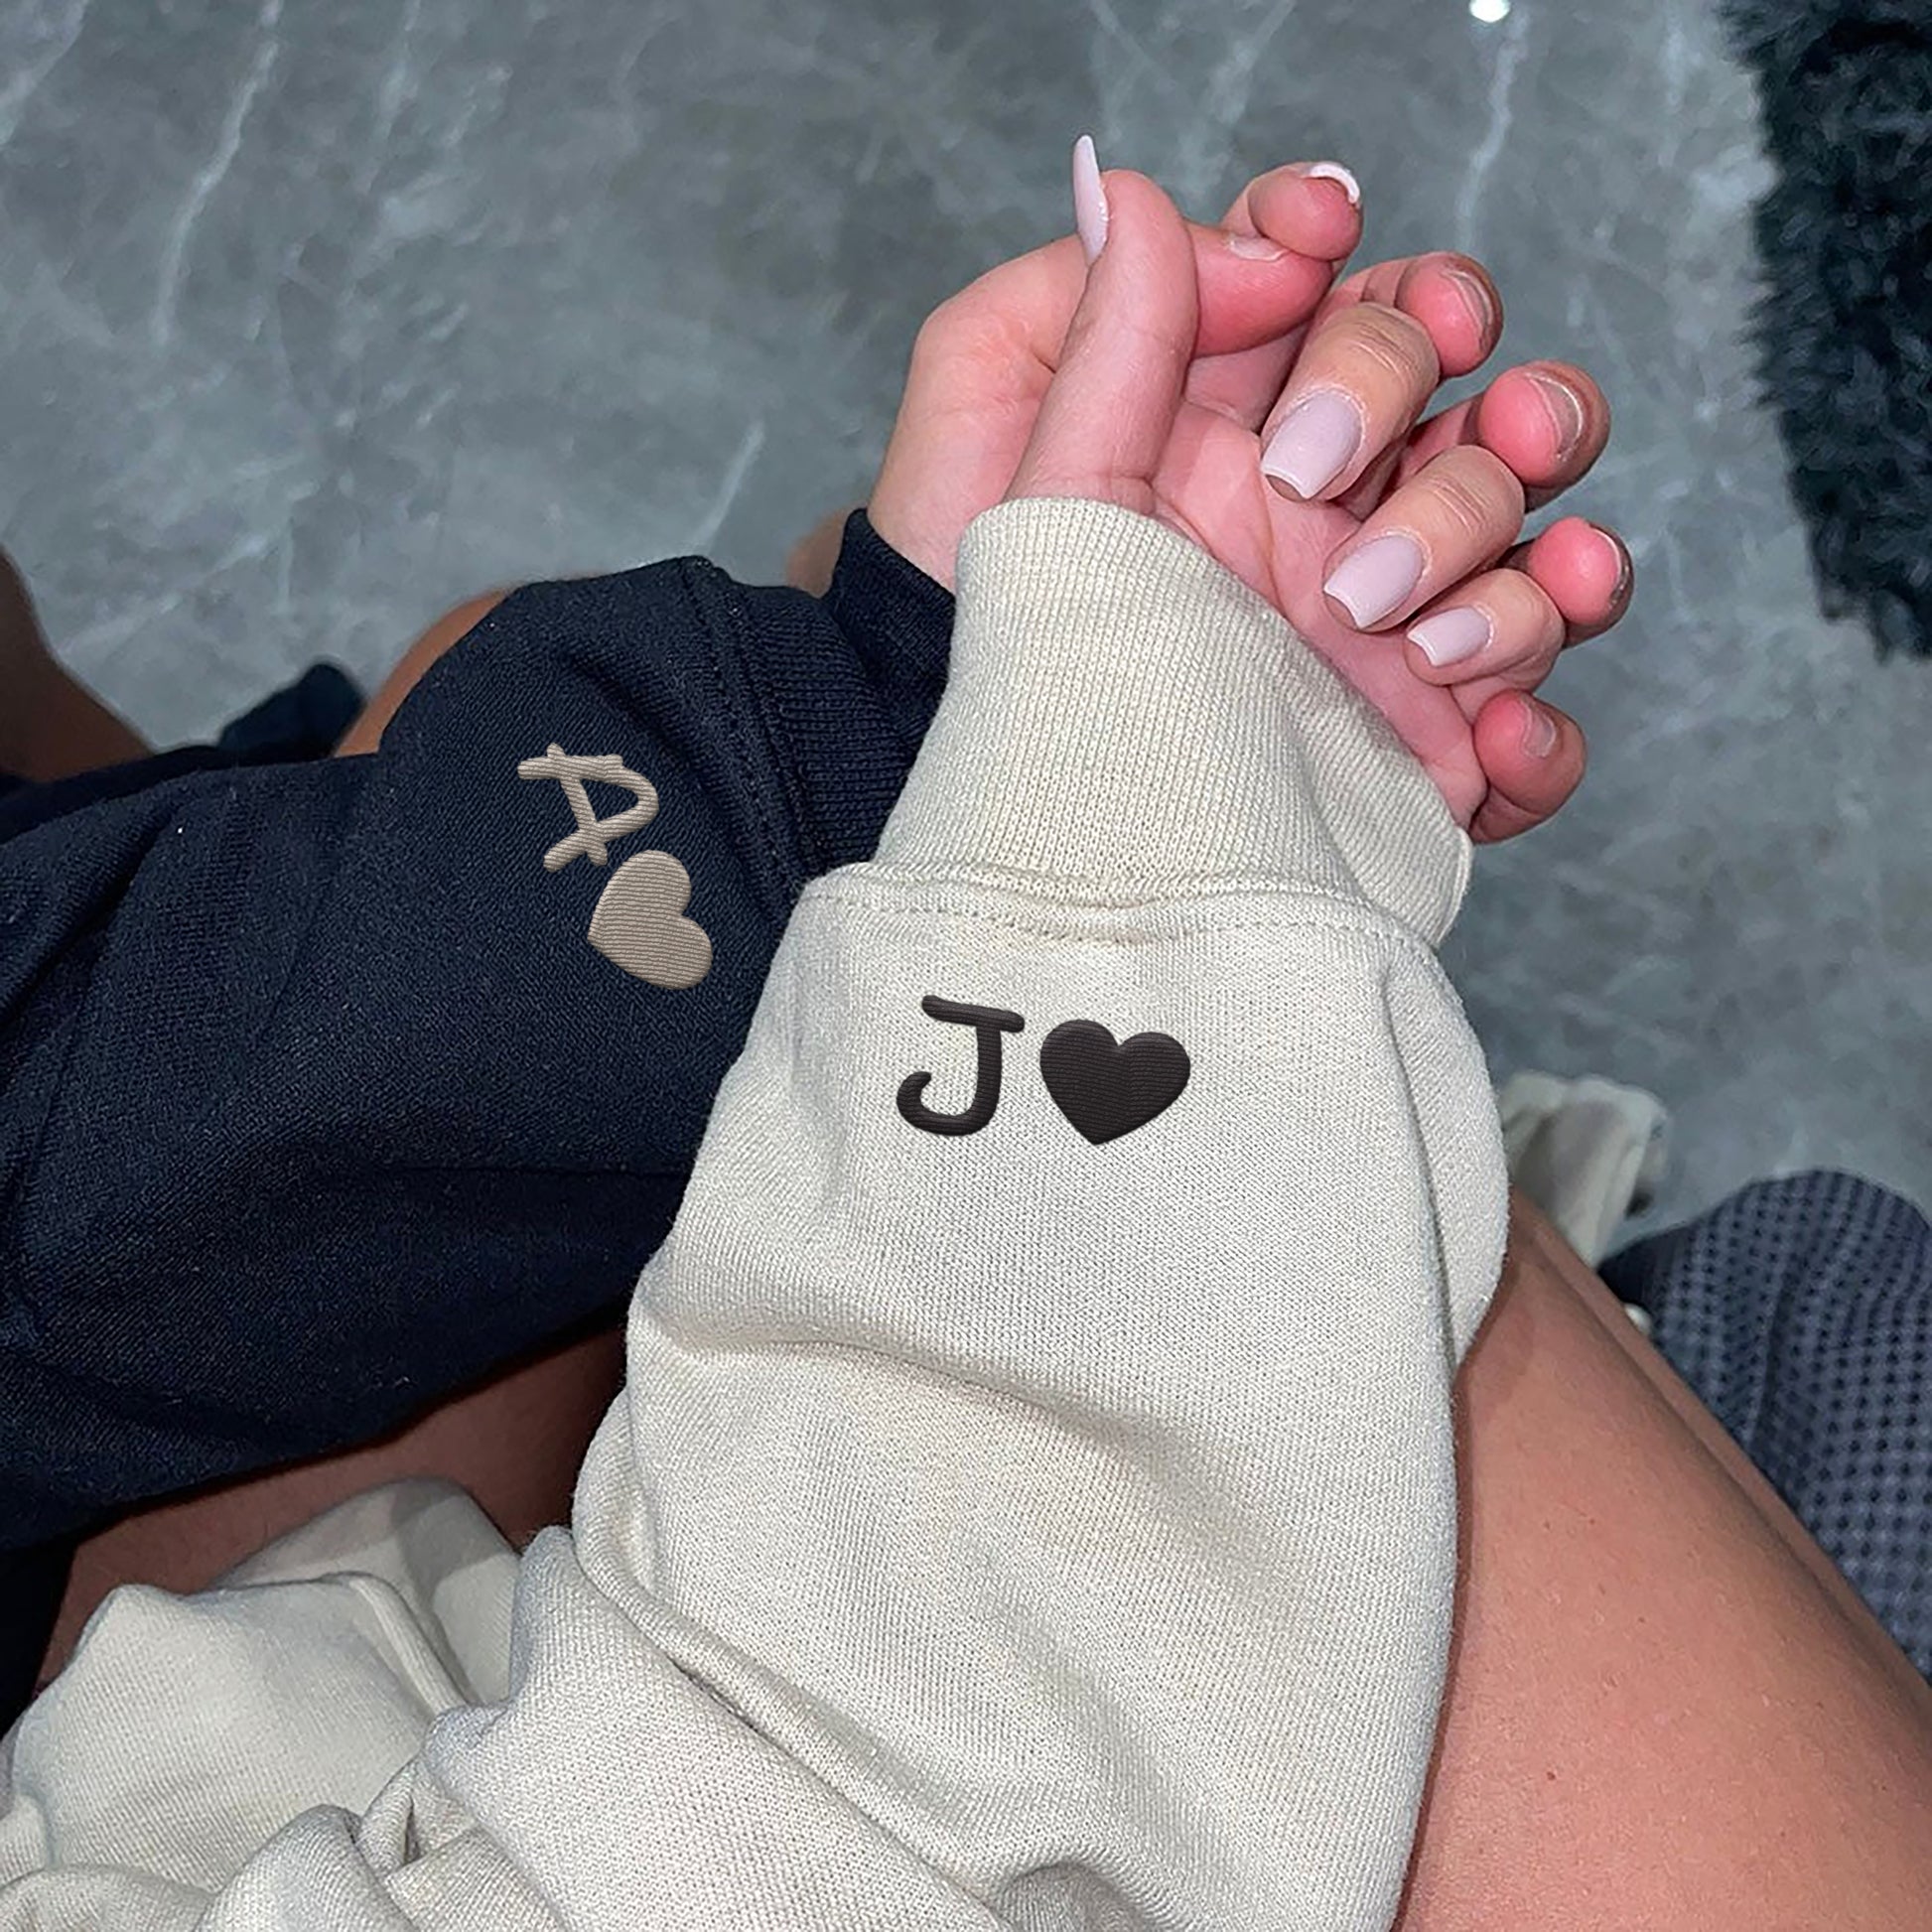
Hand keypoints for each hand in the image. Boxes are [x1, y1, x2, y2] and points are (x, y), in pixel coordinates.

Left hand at [862, 152, 1630, 840]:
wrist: (998, 784)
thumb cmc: (980, 611)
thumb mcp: (1001, 442)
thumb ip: (1092, 317)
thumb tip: (1138, 192)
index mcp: (1260, 424)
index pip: (1370, 301)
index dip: (1369, 261)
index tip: (1310, 247)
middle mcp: (1344, 515)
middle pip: (1479, 400)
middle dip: (1413, 397)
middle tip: (1308, 474)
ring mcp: (1392, 632)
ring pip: (1529, 544)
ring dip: (1495, 555)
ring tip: (1385, 621)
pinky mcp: (1417, 752)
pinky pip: (1534, 729)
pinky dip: (1542, 732)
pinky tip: (1485, 735)